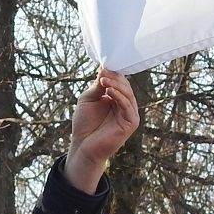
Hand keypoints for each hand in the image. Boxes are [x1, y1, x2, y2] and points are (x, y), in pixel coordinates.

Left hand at [63, 69, 140, 193]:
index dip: (113, 74)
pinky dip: (120, 97)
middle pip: (125, 87)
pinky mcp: (130, 123)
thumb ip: (97, 86)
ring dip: (116, 86)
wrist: (82, 145)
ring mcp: (129, 114)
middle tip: (104, 73)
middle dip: (115, 78)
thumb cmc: (84, 124)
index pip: (119, 82)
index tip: (103, 68)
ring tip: (104, 81)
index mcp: (116, 99)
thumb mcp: (88, 99)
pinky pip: (128, 107)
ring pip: (128, 95)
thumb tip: (104, 70)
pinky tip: (109, 91)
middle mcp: (124, 106)